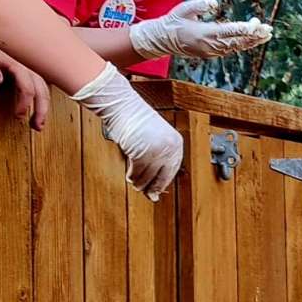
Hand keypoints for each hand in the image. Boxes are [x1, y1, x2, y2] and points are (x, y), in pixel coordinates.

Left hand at [0, 38, 49, 130]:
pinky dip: (42, 101)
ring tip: (39, 125)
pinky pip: (42, 89)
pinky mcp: (31, 76)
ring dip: (44, 108)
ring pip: (45, 91)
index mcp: (18, 65)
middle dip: (41, 110)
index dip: (25, 103)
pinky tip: (38, 112)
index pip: (28, 87)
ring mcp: (31, 71)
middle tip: (37, 126)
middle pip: (42, 91)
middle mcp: (28, 68)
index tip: (19, 116)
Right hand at [71, 64, 183, 198]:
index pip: (173, 170)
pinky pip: (137, 172)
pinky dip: (133, 176)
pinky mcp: (142, 153)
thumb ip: (158, 156)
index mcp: (176, 143)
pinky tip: (130, 176)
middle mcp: (170, 148)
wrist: (124, 107)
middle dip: (154, 187)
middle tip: (148, 194)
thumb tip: (156, 182)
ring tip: (134, 181)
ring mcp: (157, 151)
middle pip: (163, 177)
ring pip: (148, 176)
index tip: (159, 190)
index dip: (164, 182)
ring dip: (140, 182)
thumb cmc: (137, 121)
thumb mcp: (154, 138)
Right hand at [128, 0, 274, 61]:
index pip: (230, 31)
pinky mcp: (211, 53)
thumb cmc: (174, 21)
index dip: (245, 29)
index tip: (258, 25)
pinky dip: (243, 44)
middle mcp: (210, 45)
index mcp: (205, 33)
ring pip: (236, 47)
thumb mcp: (184, 8)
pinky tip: (253, 40)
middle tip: (269, 29)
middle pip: (237, 41)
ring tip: (267, 34)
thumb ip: (200, 5)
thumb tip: (215, 3)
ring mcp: (211, 51)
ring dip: (252, 41)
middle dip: (254, 36)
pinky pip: (231, 49)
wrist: (163, 39)